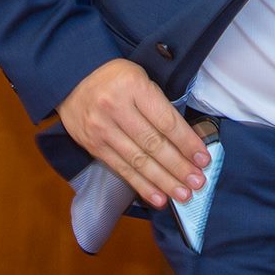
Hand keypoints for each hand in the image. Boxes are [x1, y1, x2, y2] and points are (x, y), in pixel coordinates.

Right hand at [55, 58, 208, 209]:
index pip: (166, 120)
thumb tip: (186, 140)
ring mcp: (102, 129)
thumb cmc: (115, 77)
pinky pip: (121, 169)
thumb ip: (159, 105)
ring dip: (163, 181)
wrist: (71, 78)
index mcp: (134, 86)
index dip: (187, 142)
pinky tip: (158, 198)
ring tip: (183, 194)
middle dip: (178, 166)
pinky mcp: (92, 146)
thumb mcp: (140, 78)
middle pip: (153, 144)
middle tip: (197, 182)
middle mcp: (116, 108)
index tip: (203, 158)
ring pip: (138, 161)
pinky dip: (141, 186)